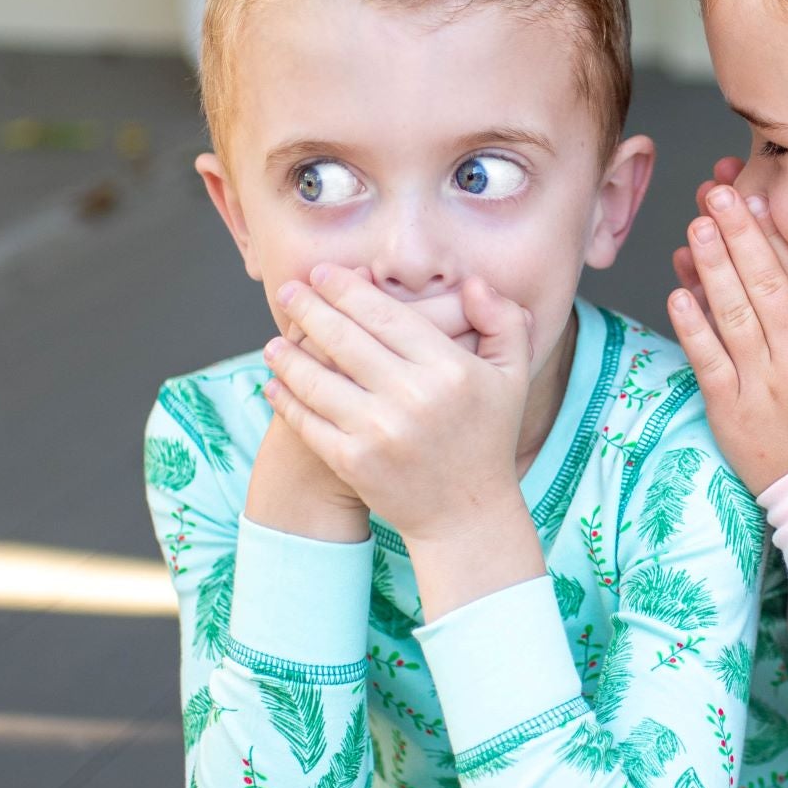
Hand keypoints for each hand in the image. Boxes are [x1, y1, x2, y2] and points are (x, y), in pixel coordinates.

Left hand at [261, 266, 535, 551]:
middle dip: (308, 307)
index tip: (323, 272)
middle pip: (343, 338)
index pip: (385, 314)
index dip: (346, 289)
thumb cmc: (487, 437)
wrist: (467, 515)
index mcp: (451, 370)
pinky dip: (285, 398)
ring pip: (316, 377)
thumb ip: (503, 321)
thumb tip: (471, 282)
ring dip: (287, 353)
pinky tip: (276, 383)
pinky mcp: (353, 462)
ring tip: (275, 340)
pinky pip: (307, 419)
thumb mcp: (512, 376)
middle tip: (288, 289)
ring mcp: (379, 431)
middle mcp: (413, 397)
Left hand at [674, 158, 787, 411]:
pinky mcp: (730, 412)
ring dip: (711, 265)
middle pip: (765, 284)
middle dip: (739, 233)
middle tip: (718, 193)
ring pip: (732, 313)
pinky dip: (691, 323)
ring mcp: (763, 386)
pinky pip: (706, 359)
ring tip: (696, 226)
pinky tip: (679, 290)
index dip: (779, 235)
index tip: (760, 200)